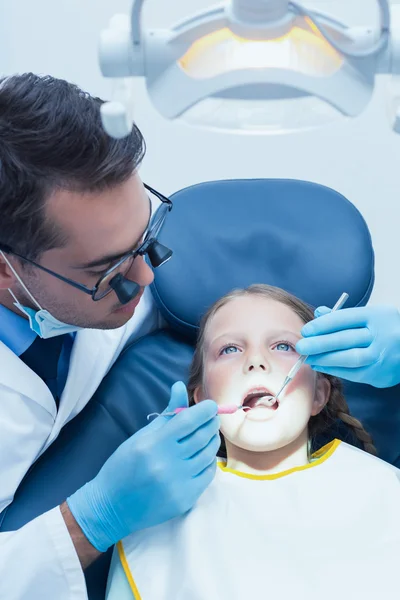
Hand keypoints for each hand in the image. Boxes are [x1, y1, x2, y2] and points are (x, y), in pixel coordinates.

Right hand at [67, 381, 219, 551]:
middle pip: (202, 437)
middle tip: (212, 418)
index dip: (204, 411)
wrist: (112, 507)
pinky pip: (207, 474)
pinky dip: (209, 461)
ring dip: (212, 441)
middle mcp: (167, 464)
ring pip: (207, 455)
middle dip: (211, 423)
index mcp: (153, 445)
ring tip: (208, 434)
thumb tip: (179, 386)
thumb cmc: (123, 467)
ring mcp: (177, 484)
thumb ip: (166, 414)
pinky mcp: (185, 500)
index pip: (188, 421)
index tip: (210, 406)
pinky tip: (203, 455)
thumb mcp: (141, 437)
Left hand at [296, 305, 399, 387]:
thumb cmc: (385, 330)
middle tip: (301, 346)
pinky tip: (321, 366)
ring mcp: (383, 356)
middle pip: (346, 339)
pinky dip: (335, 369)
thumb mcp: (369, 317)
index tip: (306, 330)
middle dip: (320, 343)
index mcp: (377, 316)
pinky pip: (354, 373)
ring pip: (350, 358)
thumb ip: (343, 316)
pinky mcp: (381, 374)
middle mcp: (382, 335)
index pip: (345, 319)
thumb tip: (318, 313)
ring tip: (308, 358)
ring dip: (325, 358)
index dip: (323, 325)